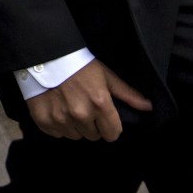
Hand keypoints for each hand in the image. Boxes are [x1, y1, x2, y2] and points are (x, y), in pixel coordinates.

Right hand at [26, 59, 151, 141]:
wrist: (45, 56)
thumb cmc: (78, 64)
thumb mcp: (105, 76)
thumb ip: (127, 94)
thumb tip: (148, 107)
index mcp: (99, 104)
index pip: (113, 134)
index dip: (110, 126)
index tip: (103, 117)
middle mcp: (80, 114)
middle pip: (93, 136)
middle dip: (91, 125)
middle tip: (84, 107)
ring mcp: (61, 119)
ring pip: (75, 136)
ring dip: (74, 126)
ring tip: (68, 107)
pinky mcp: (44, 120)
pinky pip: (57, 134)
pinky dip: (57, 125)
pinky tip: (56, 109)